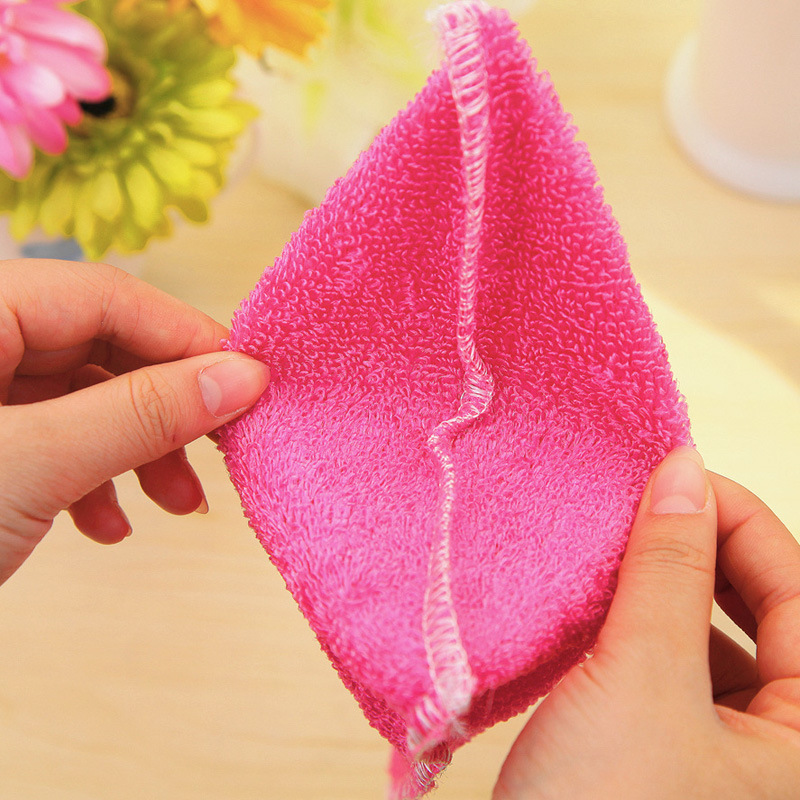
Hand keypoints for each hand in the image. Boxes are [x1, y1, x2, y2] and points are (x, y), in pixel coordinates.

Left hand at [0, 259, 268, 584]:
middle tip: (218, 453)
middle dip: (164, 407)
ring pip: (82, 399)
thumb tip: (244, 377)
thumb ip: (140, 412)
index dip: (184, 336)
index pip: (104, 296)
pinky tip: (108, 526)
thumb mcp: (30, 465)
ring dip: (138, 450)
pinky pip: (53, 438)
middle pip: (98, 349)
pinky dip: (94, 478)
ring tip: (173, 506)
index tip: (250, 382)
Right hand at [494, 447, 799, 798]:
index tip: (675, 471)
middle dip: (704, 550)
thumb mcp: (639, 680)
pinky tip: (604, 604)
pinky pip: (679, 666)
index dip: (738, 518)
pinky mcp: (679, 754)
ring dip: (669, 585)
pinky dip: (644, 625)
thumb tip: (683, 472)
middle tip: (644, 506)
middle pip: (769, 611)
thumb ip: (668, 568)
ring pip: (718, 636)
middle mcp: (790, 748)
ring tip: (618, 548)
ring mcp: (737, 756)